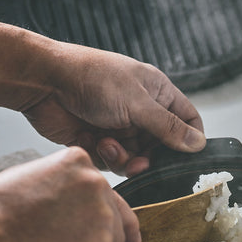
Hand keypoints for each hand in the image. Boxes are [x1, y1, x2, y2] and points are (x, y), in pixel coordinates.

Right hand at [0, 147, 139, 241]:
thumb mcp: (27, 177)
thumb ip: (59, 184)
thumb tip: (67, 199)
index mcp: (79, 164)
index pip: (104, 190)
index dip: (98, 212)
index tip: (97, 225)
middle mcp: (97, 188)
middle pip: (116, 219)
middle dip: (96, 236)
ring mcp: (102, 223)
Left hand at [23, 45, 205, 175]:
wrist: (44, 82)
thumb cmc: (92, 79)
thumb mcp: (137, 103)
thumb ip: (168, 127)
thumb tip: (198, 144)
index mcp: (157, 93)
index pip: (188, 120)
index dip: (190, 140)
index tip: (185, 158)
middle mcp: (142, 111)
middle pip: (162, 148)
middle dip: (150, 158)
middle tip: (140, 162)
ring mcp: (121, 127)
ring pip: (137, 159)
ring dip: (124, 158)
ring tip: (107, 144)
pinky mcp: (100, 141)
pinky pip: (113, 162)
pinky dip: (103, 155)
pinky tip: (89, 139)